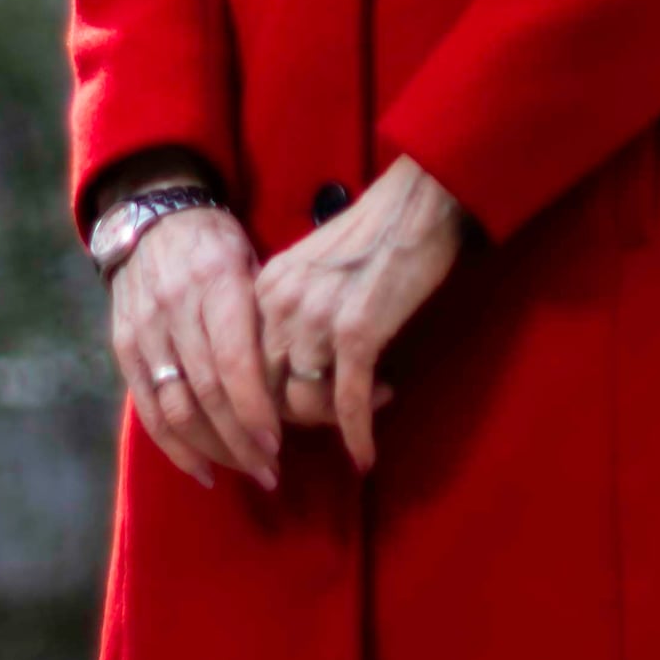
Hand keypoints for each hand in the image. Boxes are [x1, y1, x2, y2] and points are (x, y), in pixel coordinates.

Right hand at [104, 201, 283, 488]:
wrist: (150, 217)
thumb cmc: (217, 242)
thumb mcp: (252, 262)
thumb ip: (269, 317)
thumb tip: (309, 372)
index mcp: (217, 283)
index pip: (233, 360)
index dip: (254, 408)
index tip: (278, 444)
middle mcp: (176, 310)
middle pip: (207, 392)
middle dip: (241, 441)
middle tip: (271, 471)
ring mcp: (145, 332)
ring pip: (176, 408)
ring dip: (213, 450)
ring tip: (247, 472)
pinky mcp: (125, 350)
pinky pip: (148, 409)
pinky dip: (174, 447)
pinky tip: (203, 470)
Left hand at [251, 157, 467, 472]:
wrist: (417, 203)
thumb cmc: (373, 233)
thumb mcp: (311, 267)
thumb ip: (292, 309)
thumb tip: (295, 363)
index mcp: (265, 288)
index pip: (243, 366)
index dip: (258, 403)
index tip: (277, 425)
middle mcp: (281, 305)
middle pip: (265, 391)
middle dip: (288, 423)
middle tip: (321, 428)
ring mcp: (317, 321)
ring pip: (303, 402)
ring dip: (332, 422)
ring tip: (367, 414)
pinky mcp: (357, 334)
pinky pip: (348, 403)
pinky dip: (357, 435)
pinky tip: (366, 455)